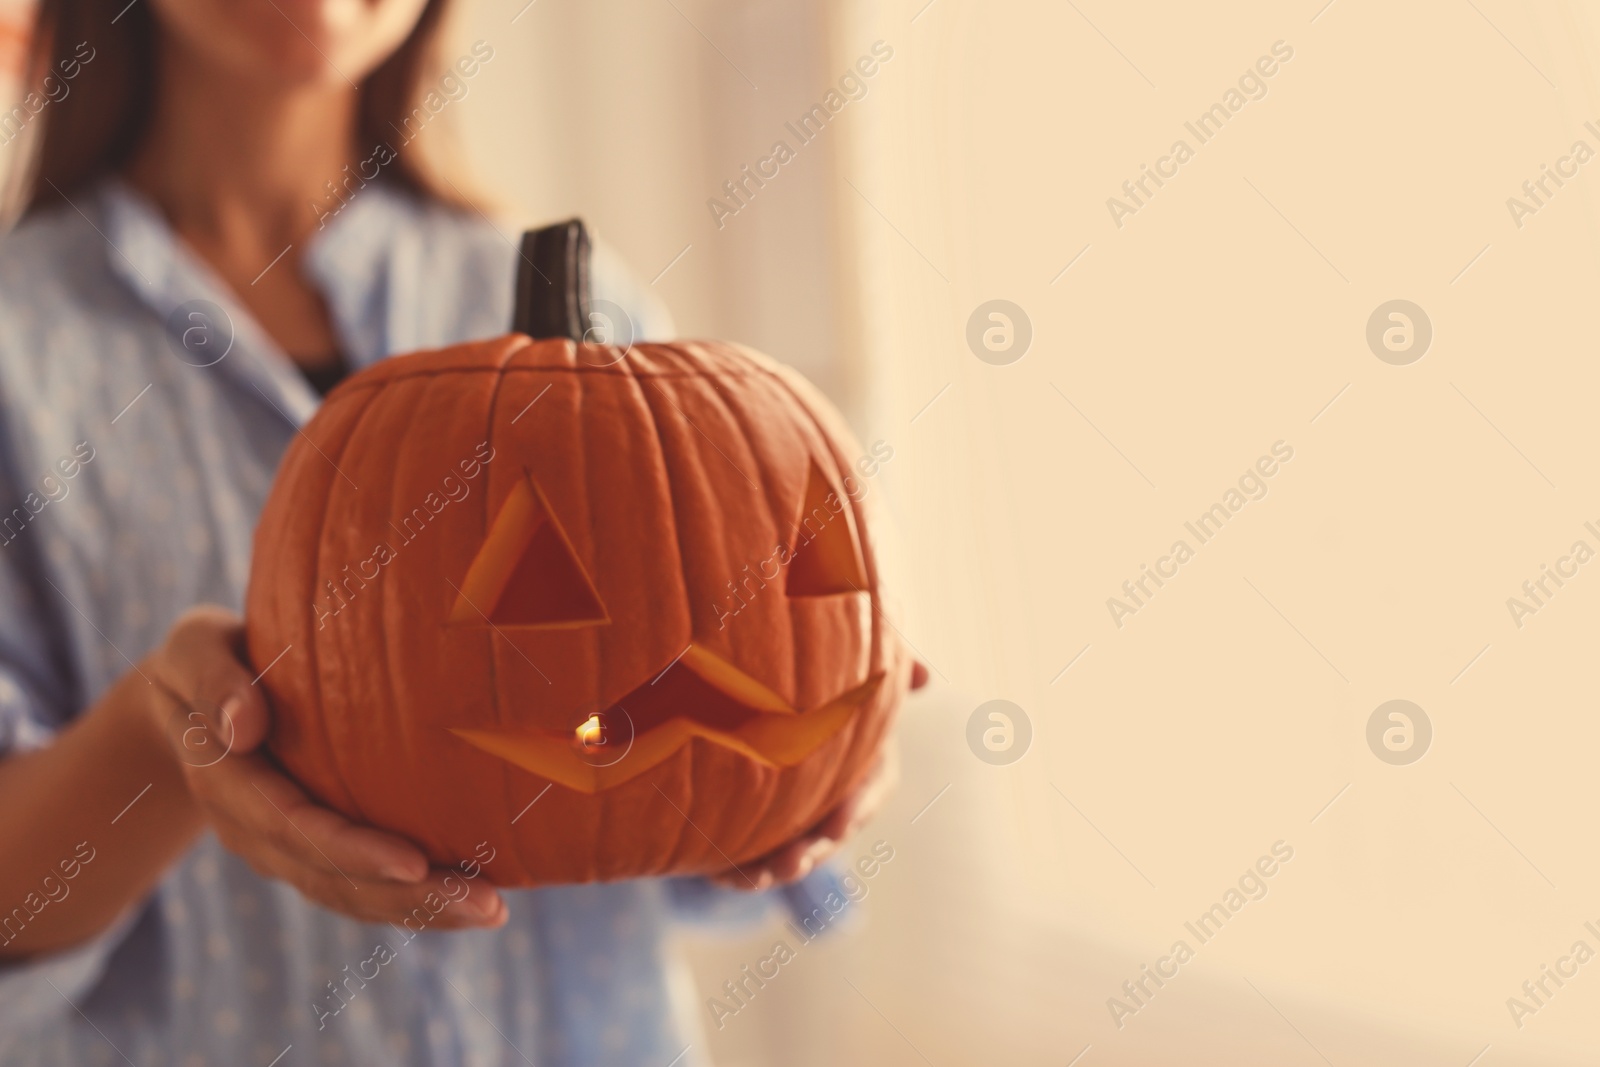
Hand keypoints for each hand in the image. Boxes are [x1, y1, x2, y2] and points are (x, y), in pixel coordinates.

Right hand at [147, 607, 505, 928]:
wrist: (189, 700)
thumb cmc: (204, 658)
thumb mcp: (194, 651)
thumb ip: (212, 680)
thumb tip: (244, 724)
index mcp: (226, 782)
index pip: (292, 828)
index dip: (351, 851)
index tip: (413, 863)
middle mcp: (253, 829)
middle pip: (331, 877)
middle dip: (408, 897)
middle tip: (484, 903)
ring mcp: (281, 847)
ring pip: (351, 894)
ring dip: (421, 909)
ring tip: (491, 911)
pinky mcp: (309, 848)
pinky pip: (360, 885)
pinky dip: (412, 898)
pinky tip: (471, 898)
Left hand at [710, 660, 928, 890]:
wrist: (776, 707)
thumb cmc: (826, 686)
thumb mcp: (854, 682)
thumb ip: (884, 678)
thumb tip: (923, 675)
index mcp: (867, 764)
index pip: (870, 790)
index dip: (855, 810)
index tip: (837, 826)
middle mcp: (838, 798)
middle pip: (829, 833)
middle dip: (810, 852)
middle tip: (790, 863)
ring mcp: (804, 819)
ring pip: (794, 853)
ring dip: (773, 871)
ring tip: (749, 880)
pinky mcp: (769, 831)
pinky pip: (757, 856)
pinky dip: (739, 870)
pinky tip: (716, 875)